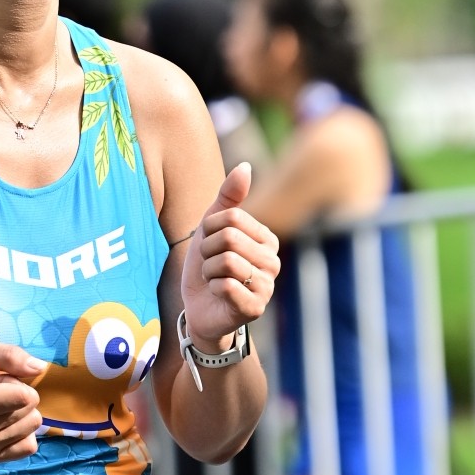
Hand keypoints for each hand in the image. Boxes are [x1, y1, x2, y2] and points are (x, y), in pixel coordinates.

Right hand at [0, 341, 44, 463]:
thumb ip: (10, 356)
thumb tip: (40, 368)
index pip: (25, 397)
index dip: (15, 382)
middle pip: (31, 411)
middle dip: (16, 396)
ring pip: (32, 427)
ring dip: (18, 412)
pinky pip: (29, 446)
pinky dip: (21, 431)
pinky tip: (1, 423)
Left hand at [180, 162, 279, 350]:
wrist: (200, 308)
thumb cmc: (208, 265)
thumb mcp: (212, 227)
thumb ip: (228, 197)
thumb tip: (245, 166)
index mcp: (268, 239)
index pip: (230, 217)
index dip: (208, 230)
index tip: (210, 246)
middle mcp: (274, 262)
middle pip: (228, 238)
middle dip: (207, 252)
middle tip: (210, 266)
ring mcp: (267, 286)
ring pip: (226, 261)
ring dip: (208, 271)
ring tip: (214, 280)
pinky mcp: (255, 308)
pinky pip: (225, 285)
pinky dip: (212, 288)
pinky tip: (219, 295)